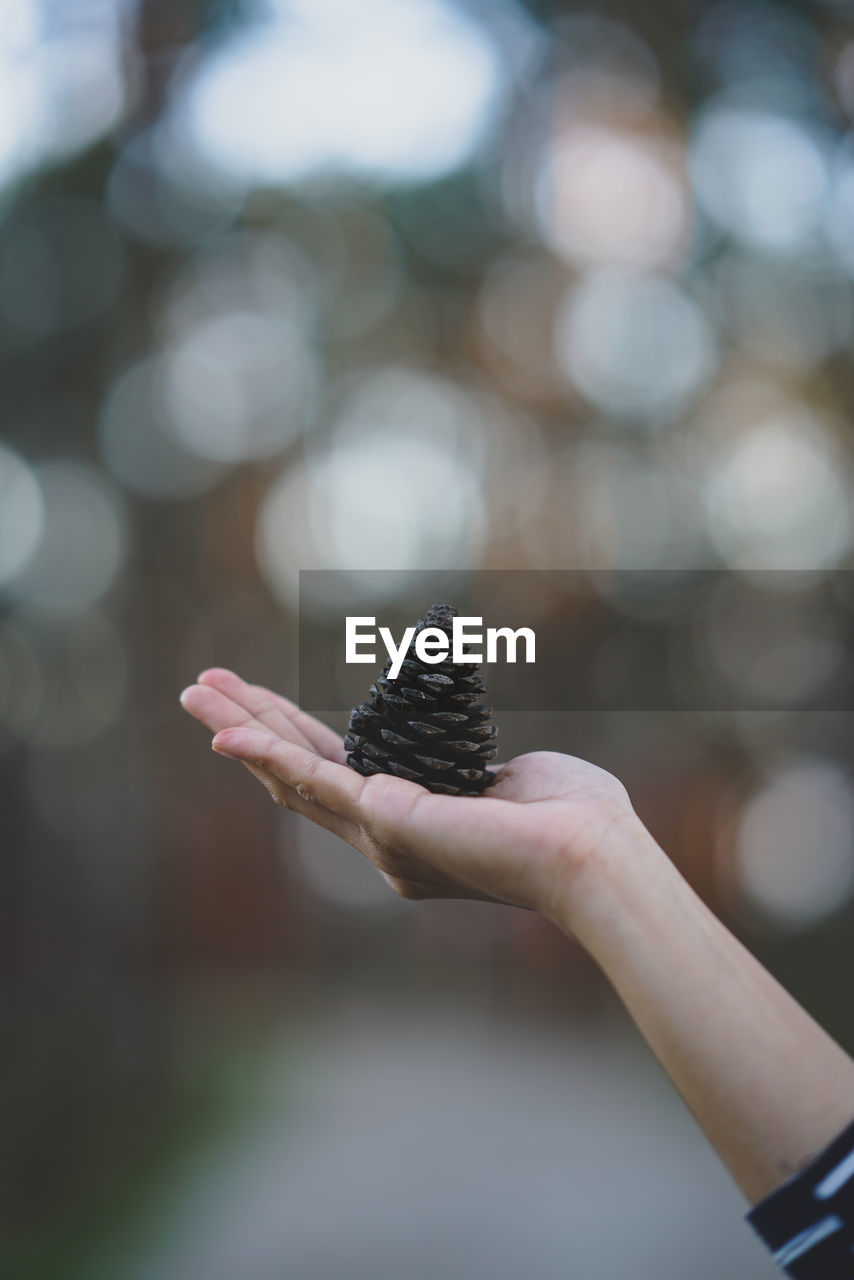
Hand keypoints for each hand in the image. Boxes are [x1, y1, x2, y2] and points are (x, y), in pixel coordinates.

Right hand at [178, 668, 635, 928]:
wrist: (593, 852)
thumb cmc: (570, 817)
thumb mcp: (501, 779)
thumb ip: (466, 771)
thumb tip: (471, 763)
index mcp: (408, 823)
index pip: (333, 772)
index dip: (288, 735)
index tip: (257, 700)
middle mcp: (384, 838)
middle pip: (296, 774)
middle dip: (247, 726)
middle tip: (200, 689)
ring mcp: (380, 835)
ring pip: (292, 774)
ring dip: (240, 729)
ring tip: (195, 691)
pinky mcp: (387, 821)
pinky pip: (314, 780)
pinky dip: (265, 754)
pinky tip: (226, 734)